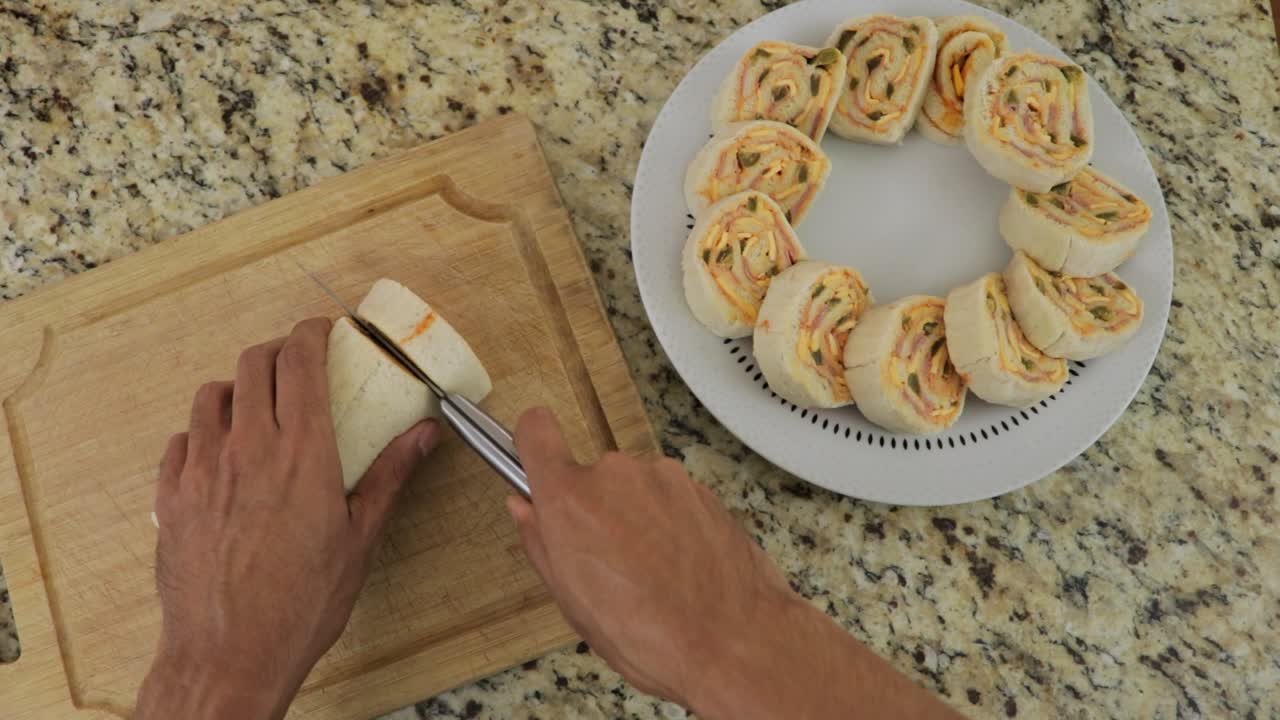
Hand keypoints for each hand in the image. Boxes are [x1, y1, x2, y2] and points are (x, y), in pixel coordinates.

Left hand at [136, 318, 440, 719]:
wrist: (229, 652)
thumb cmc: (299, 604)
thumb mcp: (360, 538)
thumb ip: (390, 475)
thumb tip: (424, 435)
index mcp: (302, 453)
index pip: (302, 362)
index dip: (312, 333)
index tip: (323, 330)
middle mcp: (248, 448)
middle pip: (254, 363)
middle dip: (277, 350)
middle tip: (295, 360)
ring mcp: (203, 469)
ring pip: (212, 394)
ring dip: (237, 387)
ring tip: (255, 403)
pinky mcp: (172, 495)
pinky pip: (181, 440)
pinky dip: (202, 432)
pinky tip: (218, 453)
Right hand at [506, 408, 792, 706]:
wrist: (733, 642)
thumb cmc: (652, 636)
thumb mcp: (572, 602)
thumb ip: (541, 543)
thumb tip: (525, 510)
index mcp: (571, 500)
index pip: (536, 432)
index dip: (532, 443)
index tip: (535, 455)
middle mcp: (616, 475)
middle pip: (591, 477)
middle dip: (595, 511)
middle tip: (607, 563)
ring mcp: (664, 477)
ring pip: (635, 490)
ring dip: (637, 519)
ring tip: (652, 575)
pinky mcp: (701, 488)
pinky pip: (671, 500)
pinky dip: (671, 526)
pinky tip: (680, 569)